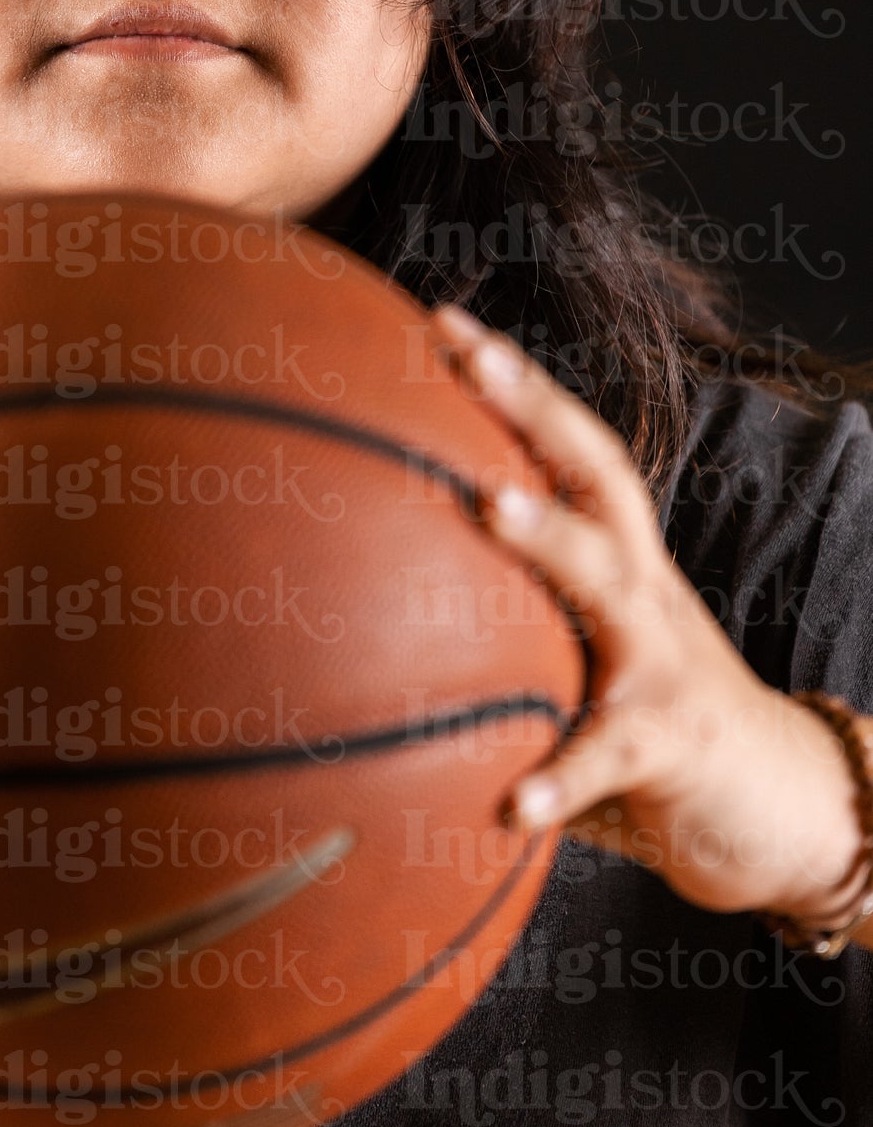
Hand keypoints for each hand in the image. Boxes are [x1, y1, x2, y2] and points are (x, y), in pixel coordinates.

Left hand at [429, 304, 871, 937]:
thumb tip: (350, 621)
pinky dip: (560, 776)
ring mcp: (662, 657)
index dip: (510, 381)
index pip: (563, 446)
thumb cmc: (644, 723)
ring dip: (551, 534)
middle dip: (532, 405)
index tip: (440, 320)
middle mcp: (641, 586)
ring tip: (489, 503)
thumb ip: (490, 630)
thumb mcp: (571, 657)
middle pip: (595, 472)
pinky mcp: (672, 743)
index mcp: (614, 557)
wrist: (777, 806)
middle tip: (468, 355)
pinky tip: (510, 804)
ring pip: (609, 578)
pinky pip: (609, 754)